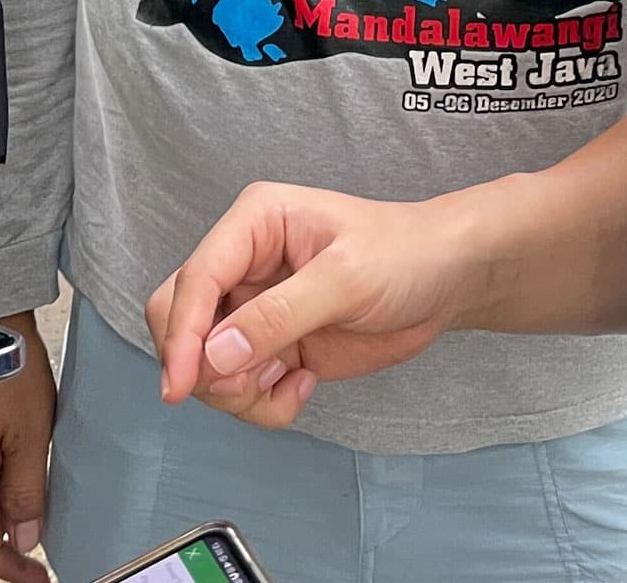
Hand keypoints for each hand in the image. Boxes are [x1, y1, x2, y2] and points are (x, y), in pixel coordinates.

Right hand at [146, 181, 475, 429]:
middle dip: (202, 365)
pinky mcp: (272, 345)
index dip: (181, 334)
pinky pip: (239, 386)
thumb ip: (278, 316)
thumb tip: (213, 356)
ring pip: (204, 362)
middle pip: (180, 318)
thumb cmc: (403, 255)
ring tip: (290, 382)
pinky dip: (261, 402)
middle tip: (246, 386)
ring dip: (237, 390)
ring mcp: (255, 308)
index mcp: (252, 224)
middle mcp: (243, 263)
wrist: (446, 279)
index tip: (179, 387)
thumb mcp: (345, 279)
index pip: (195, 278)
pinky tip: (303, 384)